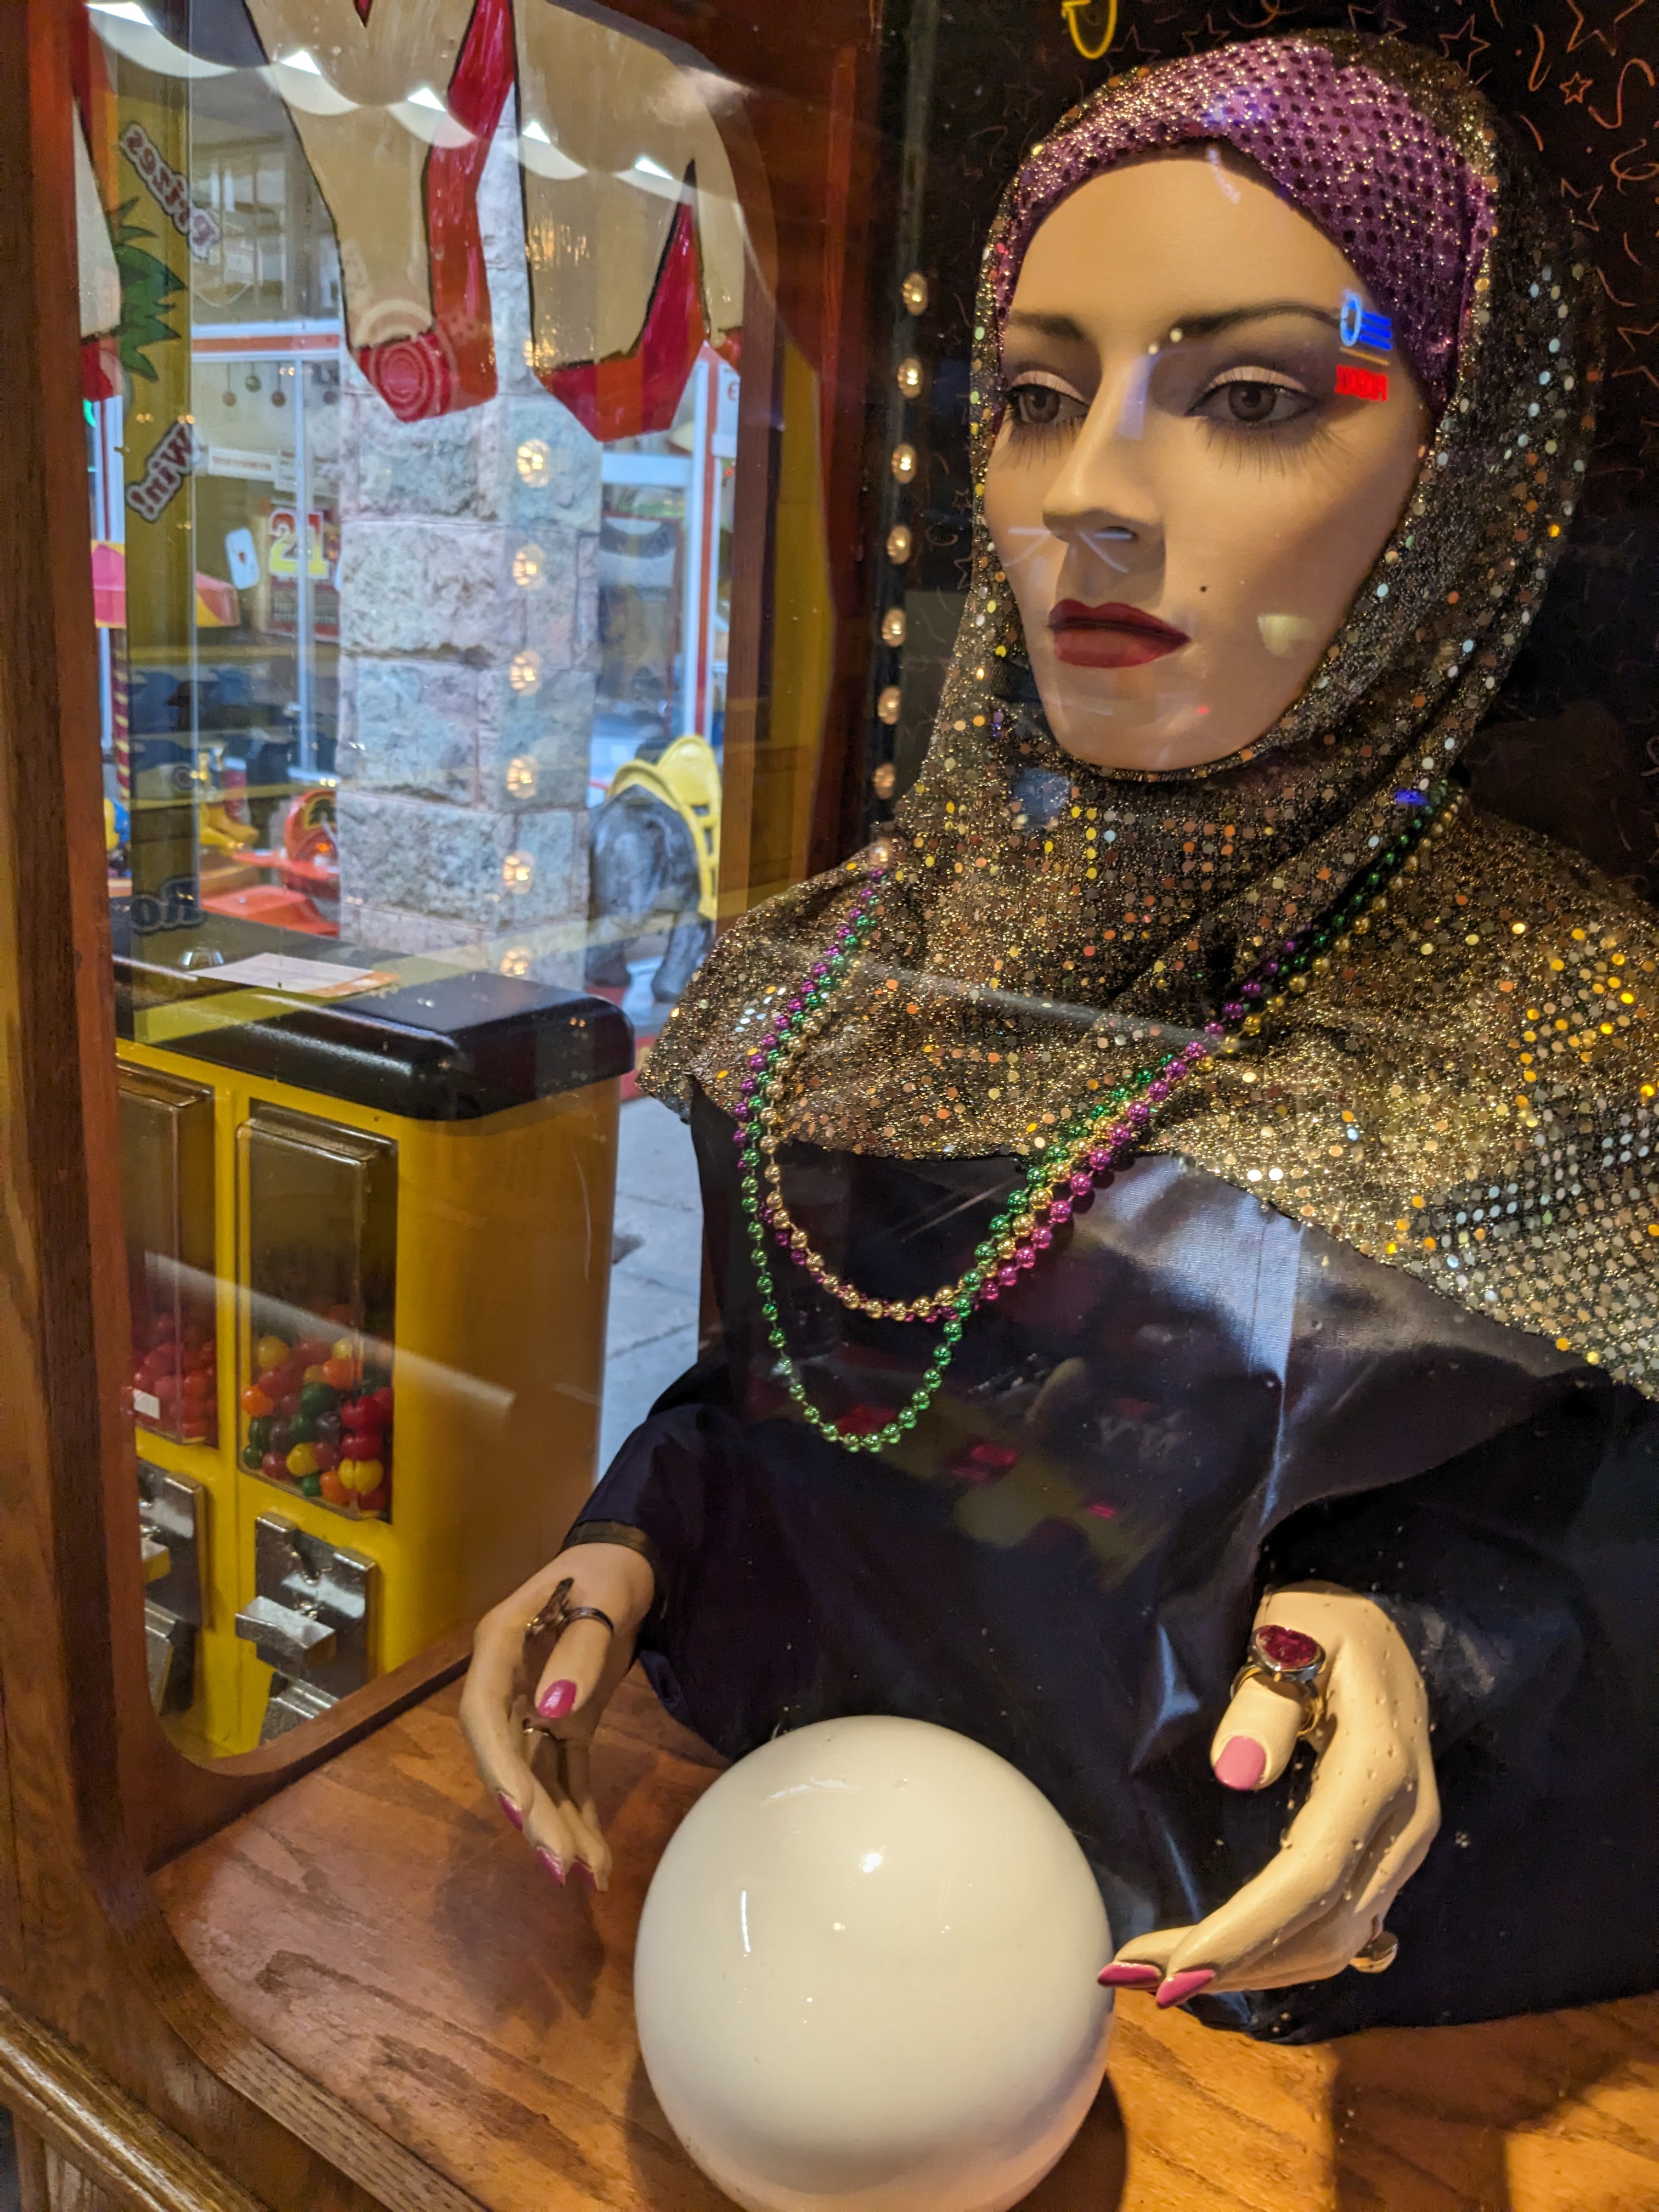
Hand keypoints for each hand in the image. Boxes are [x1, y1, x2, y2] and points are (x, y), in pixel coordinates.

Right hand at [459, 1541, 654, 1890]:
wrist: (631, 1560)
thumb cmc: (610, 1570)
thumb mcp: (601, 1597)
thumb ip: (578, 1651)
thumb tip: (551, 1710)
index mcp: (499, 1645)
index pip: (485, 1714)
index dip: (498, 1765)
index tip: (520, 1811)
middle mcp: (506, 1684)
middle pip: (509, 1757)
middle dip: (533, 1813)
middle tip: (562, 1866)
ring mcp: (532, 1707)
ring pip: (537, 1777)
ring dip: (559, 1825)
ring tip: (588, 1873)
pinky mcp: (563, 1723)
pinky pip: (566, 1774)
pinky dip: (580, 1813)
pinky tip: (597, 1857)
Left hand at [1099, 1584, 1438, 2004]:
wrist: (1380, 1636)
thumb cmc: (1321, 1627)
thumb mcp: (1291, 1631)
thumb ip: (1266, 1700)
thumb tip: (1238, 1770)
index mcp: (1380, 1772)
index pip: (1312, 1875)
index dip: (1247, 1930)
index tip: (1176, 1967)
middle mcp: (1403, 1828)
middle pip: (1320, 1927)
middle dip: (1231, 1963)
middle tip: (1134, 1976)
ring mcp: (1399, 1852)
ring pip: (1331, 1945)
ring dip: (1248, 1971)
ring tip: (1156, 1978)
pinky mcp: (1383, 1863)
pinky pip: (1337, 1933)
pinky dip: (1275, 1957)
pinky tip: (1218, 1964)